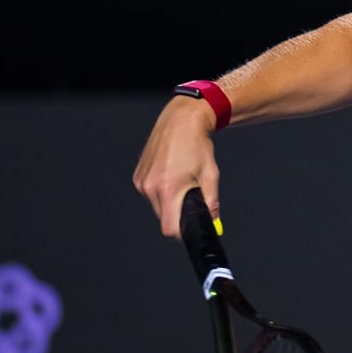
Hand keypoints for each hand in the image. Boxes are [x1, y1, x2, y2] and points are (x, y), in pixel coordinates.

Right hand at [131, 97, 219, 238]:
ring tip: (180, 181)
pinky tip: (170, 175)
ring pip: (156, 207)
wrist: (180, 121)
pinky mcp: (137, 177)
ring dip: (169, 202)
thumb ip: (211, 202)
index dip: (182, 231)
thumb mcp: (210, 174)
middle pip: (164, 218)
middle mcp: (151, 187)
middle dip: (178, 214)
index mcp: (170, 188)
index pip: (170, 228)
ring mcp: (142, 182)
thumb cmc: (197, 144)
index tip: (191, 227)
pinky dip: (160, 192)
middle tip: (190, 196)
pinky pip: (150, 195)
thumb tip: (214, 223)